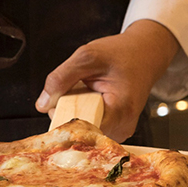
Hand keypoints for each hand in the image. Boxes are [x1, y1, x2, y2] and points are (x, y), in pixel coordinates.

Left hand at [35, 20, 180, 141]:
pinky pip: (90, 127)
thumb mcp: (87, 56)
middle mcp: (123, 126)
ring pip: (84, 131)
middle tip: (72, 91)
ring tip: (84, 92)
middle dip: (67, 115)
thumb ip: (61, 78)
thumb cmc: (120, 54)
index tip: (54, 107)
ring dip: (75, 114)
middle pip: (81, 133)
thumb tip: (43, 104)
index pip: (82, 132)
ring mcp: (121, 130)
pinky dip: (83, 114)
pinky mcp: (116, 129)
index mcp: (120, 111)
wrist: (144, 54)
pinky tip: (88, 99)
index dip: (63, 121)